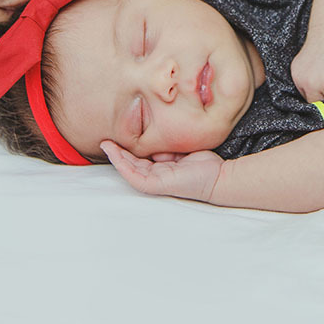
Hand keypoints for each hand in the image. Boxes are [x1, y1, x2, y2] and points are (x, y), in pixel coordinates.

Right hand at [101, 141, 223, 202]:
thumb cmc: (203, 165)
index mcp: (161, 170)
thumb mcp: (181, 151)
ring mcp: (155, 182)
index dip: (128, 150)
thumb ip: (168, 149)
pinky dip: (124, 166)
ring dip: (116, 158)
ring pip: (130, 170)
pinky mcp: (156, 184)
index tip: (119, 138)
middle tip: (105, 141)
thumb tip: (156, 143)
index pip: (140, 160)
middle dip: (117, 153)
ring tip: (107, 146)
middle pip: (131, 165)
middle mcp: (156, 177)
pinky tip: (116, 156)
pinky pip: (135, 176)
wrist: (217, 176)